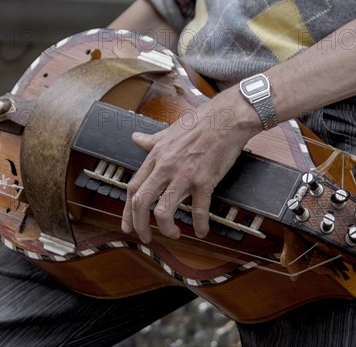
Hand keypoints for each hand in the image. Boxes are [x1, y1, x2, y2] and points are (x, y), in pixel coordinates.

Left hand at [121, 90, 260, 242]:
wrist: (227, 118)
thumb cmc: (200, 122)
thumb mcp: (169, 131)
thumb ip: (151, 140)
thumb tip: (136, 138)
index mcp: (156, 156)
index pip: (133, 187)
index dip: (127, 210)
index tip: (128, 224)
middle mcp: (165, 167)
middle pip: (141, 202)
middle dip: (140, 225)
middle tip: (146, 237)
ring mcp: (184, 175)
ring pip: (163, 211)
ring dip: (166, 229)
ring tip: (174, 234)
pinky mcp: (205, 181)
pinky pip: (198, 210)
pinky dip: (199, 225)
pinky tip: (202, 231)